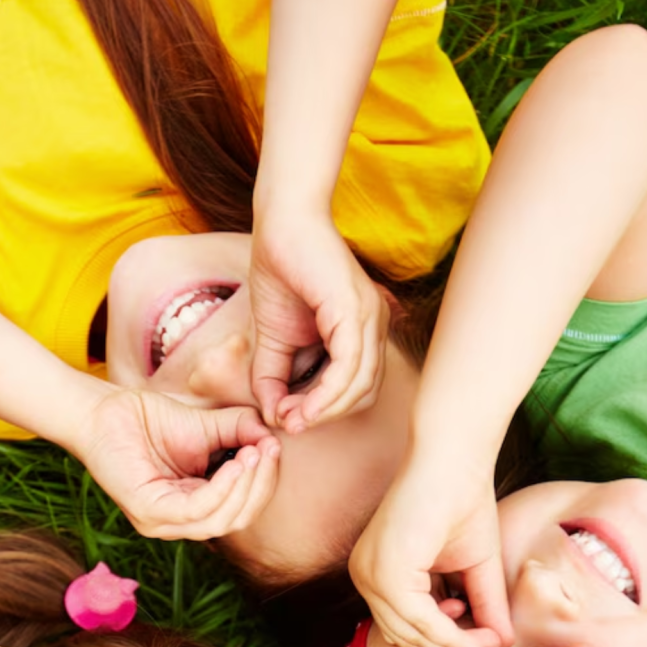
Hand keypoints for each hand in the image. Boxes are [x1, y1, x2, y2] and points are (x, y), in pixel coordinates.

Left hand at [79, 387, 280, 540]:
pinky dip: (222, 489)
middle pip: (236, 519)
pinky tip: (235, 464)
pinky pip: (196, 511)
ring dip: (246, 487)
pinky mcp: (148, 514)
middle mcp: (178, 523)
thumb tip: (273, 438)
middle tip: (270, 451)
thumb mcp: (206, 425)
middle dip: (261, 486)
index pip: (241, 508)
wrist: (103, 409)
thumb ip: (239, 431)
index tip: (276, 448)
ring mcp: (162, 523)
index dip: (264, 482)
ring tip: (256, 454)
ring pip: (220, 520)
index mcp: (193, 507)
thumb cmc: (148, 418)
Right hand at [248, 210, 387, 430]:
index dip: (324, 412)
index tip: (287, 419)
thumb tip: (272, 416)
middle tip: (288, 422)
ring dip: (323, 412)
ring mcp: (370, 318)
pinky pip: (349, 368)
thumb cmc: (281, 273)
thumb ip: (273, 379)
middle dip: (325, 417)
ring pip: (360, 387)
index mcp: (363, 333)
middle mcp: (374, 327)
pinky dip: (325, 395)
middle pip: (363, 395)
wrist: (280, 225)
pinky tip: (300, 407)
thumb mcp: (273, 340)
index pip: (356, 390)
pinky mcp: (356, 311)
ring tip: (290, 418)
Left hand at [348, 467, 512, 646]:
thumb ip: (483, 604)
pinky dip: (450, 635)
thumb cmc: (465, 500)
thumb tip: (503, 643)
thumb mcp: (476, 565)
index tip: (479, 639)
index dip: (440, 642)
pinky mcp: (384, 572)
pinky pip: (418, 621)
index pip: (401, 626)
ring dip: (451, 646)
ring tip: (485, 639)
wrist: (456, 458)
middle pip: (403, 637)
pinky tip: (478, 636)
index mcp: (377, 572)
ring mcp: (370, 575)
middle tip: (485, 644)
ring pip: (409, 635)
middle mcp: (365, 576)